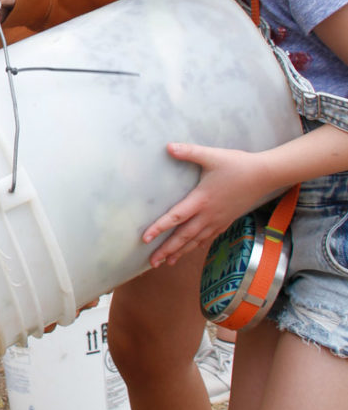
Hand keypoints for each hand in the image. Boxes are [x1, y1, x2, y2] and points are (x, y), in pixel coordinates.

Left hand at [143, 143, 271, 267]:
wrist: (264, 176)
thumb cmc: (237, 164)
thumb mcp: (211, 155)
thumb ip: (188, 151)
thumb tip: (167, 146)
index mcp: (201, 200)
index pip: (176, 217)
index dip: (159, 228)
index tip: (145, 239)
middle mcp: (208, 214)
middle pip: (184, 236)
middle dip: (167, 250)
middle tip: (151, 263)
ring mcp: (218, 220)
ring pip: (196, 241)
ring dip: (180, 252)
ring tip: (167, 262)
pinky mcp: (226, 221)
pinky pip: (208, 238)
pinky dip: (196, 246)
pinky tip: (190, 250)